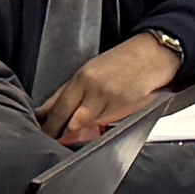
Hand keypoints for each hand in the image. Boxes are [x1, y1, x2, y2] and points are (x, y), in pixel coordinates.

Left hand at [38, 31, 183, 143]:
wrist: (153, 55)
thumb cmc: (123, 61)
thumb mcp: (91, 69)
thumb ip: (71, 91)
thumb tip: (48, 110)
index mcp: (81, 77)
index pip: (57, 106)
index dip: (47, 122)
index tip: (41, 130)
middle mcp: (92, 88)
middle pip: (68, 120)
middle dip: (58, 132)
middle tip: (53, 138)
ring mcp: (109, 99)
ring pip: (87, 125)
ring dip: (81, 129)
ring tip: (81, 127)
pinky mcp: (124, 107)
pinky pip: (105, 123)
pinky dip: (100, 125)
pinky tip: (103, 118)